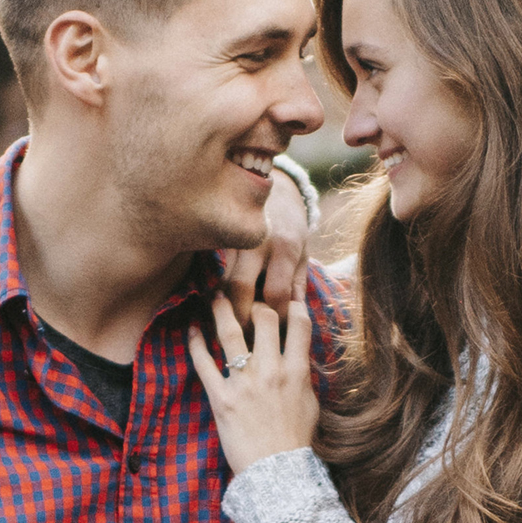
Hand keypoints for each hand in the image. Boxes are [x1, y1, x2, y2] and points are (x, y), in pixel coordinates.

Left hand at [185, 286, 318, 475]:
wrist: (277, 475)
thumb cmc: (295, 443)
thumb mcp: (310, 405)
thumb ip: (302, 376)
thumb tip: (298, 356)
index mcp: (296, 372)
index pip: (299, 323)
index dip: (292, 302)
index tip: (283, 295)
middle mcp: (271, 371)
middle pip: (264, 318)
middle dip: (256, 301)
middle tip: (246, 295)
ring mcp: (245, 384)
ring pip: (230, 333)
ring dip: (221, 309)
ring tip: (214, 296)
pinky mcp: (221, 398)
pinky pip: (204, 363)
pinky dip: (195, 344)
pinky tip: (191, 330)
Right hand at [217, 159, 313, 317]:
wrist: (271, 187)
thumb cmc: (291, 225)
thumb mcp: (304, 250)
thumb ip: (298, 282)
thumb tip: (293, 313)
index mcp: (285, 247)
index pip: (276, 293)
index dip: (276, 317)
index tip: (278, 329)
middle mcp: (257, 243)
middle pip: (241, 290)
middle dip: (242, 318)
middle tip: (248, 335)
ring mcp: (235, 241)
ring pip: (223, 284)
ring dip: (228, 309)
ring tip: (237, 324)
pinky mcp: (219, 242)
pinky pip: (217, 275)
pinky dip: (221, 295)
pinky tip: (227, 306)